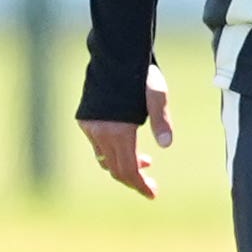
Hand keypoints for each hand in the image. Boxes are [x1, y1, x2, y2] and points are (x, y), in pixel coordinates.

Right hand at [78, 59, 173, 199]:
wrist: (115, 57)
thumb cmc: (141, 75)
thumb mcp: (157, 96)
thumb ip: (162, 121)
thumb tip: (166, 144)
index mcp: (120, 131)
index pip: (129, 170)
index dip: (140, 185)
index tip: (152, 194)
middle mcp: (101, 133)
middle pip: (116, 169)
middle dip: (134, 180)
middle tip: (150, 185)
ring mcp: (91, 127)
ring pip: (105, 159)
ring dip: (124, 165)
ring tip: (145, 161)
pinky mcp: (85, 120)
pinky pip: (98, 146)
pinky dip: (112, 153)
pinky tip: (126, 146)